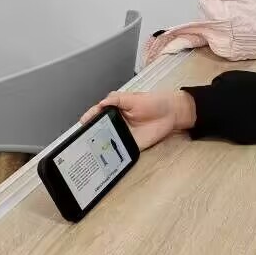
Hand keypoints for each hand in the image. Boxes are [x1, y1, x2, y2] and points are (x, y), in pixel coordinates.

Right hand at [81, 90, 196, 150]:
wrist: (172, 113)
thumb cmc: (155, 102)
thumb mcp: (134, 98)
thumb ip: (117, 100)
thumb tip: (101, 103)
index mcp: (116, 110)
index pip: (98, 114)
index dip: (90, 117)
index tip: (84, 121)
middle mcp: (117, 122)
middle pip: (100, 129)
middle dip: (91, 133)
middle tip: (83, 137)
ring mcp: (124, 134)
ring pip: (107, 141)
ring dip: (99, 145)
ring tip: (90, 148)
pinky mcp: (132, 144)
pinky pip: (120, 150)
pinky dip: (113, 154)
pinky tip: (106, 156)